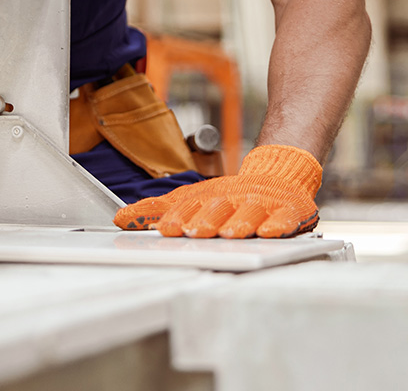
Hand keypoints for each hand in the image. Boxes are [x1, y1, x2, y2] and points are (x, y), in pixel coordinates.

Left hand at [114, 144, 321, 238]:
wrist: (276, 175)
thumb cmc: (229, 195)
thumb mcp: (190, 199)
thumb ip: (157, 209)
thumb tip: (120, 218)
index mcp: (209, 197)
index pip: (191, 207)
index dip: (178, 217)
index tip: (165, 229)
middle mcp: (234, 199)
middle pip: (218, 208)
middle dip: (206, 220)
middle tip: (194, 232)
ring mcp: (261, 205)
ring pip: (249, 213)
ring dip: (239, 222)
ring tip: (229, 233)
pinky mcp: (287, 212)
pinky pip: (284, 219)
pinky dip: (278, 225)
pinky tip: (269, 232)